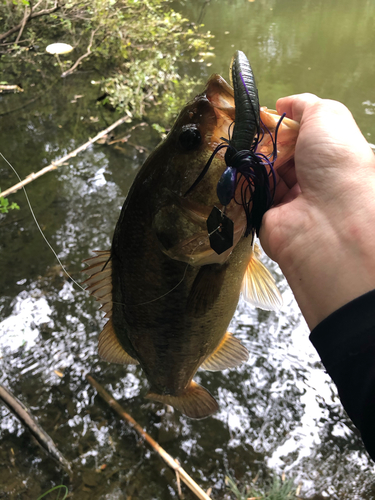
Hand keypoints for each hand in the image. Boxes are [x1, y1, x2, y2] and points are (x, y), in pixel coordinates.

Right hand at [260, 93, 374, 328]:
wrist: (327, 218)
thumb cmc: (335, 161)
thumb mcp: (327, 116)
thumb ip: (304, 105)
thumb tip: (281, 104)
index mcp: (328, 155)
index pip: (299, 136)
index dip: (281, 124)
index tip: (261, 116)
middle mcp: (311, 178)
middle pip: (279, 154)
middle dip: (262, 142)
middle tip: (245, 132)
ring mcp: (289, 199)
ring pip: (263, 173)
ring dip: (252, 160)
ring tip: (239, 148)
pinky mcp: (268, 217)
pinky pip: (252, 194)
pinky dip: (245, 181)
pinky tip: (238, 169)